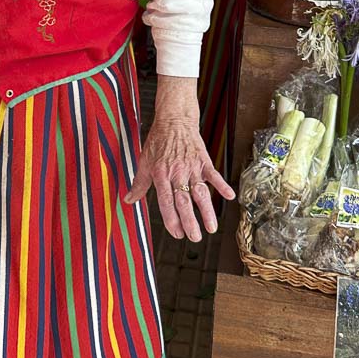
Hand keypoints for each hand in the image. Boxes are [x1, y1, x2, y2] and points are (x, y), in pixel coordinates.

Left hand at [124, 115, 235, 242]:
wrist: (174, 120)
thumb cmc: (158, 141)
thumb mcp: (144, 161)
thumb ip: (139, 184)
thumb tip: (128, 200)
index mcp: (161, 174)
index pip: (166, 201)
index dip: (171, 219)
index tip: (177, 233)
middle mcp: (177, 172)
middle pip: (184, 201)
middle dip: (190, 221)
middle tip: (194, 237)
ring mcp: (192, 167)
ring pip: (200, 192)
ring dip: (207, 211)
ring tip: (211, 228)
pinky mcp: (204, 161)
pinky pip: (214, 175)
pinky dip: (222, 185)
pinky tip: (230, 196)